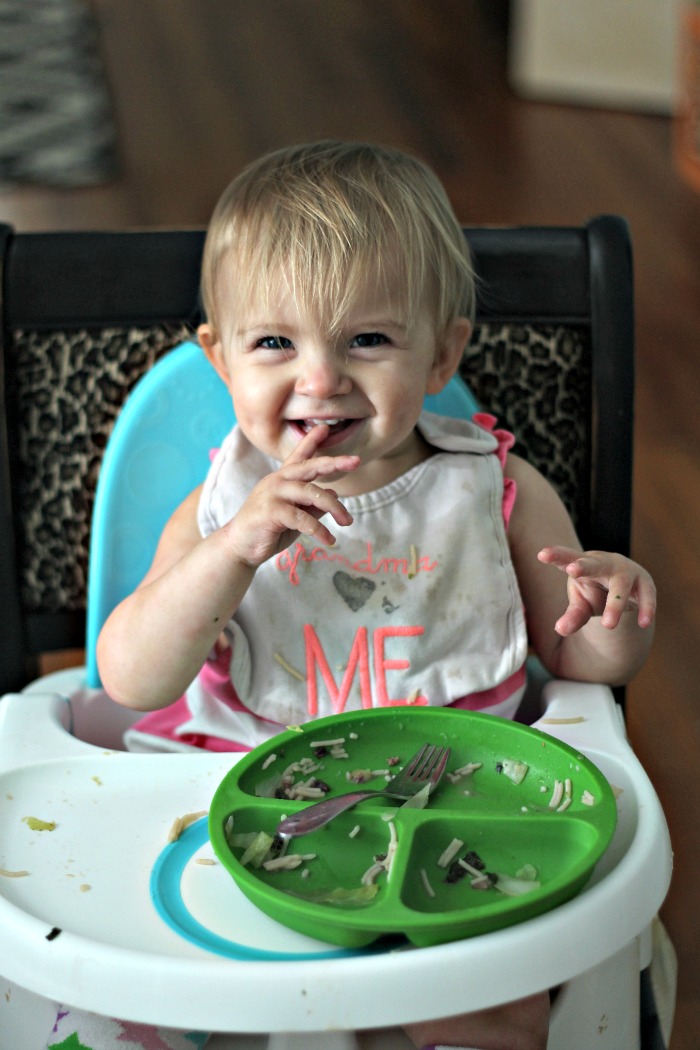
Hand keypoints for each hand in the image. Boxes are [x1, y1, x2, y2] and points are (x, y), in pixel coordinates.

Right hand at [225, 424, 359, 567]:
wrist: (240, 548)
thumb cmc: (269, 531)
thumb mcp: (297, 517)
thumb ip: (313, 506)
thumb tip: (334, 496)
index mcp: (283, 479)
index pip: (299, 456)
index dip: (311, 441)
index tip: (325, 427)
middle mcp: (277, 481)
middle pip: (309, 467)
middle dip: (333, 463)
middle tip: (356, 461)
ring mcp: (272, 494)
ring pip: (311, 493)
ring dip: (334, 507)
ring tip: (347, 522)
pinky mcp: (270, 511)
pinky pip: (302, 518)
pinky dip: (319, 530)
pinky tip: (330, 539)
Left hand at [537, 546, 655, 635]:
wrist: (627, 586)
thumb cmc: (597, 591)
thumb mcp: (582, 604)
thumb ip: (573, 616)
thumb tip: (560, 630)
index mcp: (583, 564)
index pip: (567, 558)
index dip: (556, 556)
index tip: (542, 555)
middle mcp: (605, 563)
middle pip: (594, 563)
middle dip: (584, 566)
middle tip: (572, 570)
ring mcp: (627, 571)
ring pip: (621, 585)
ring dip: (615, 604)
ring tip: (609, 625)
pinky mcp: (645, 583)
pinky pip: (647, 595)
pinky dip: (646, 608)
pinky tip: (644, 623)